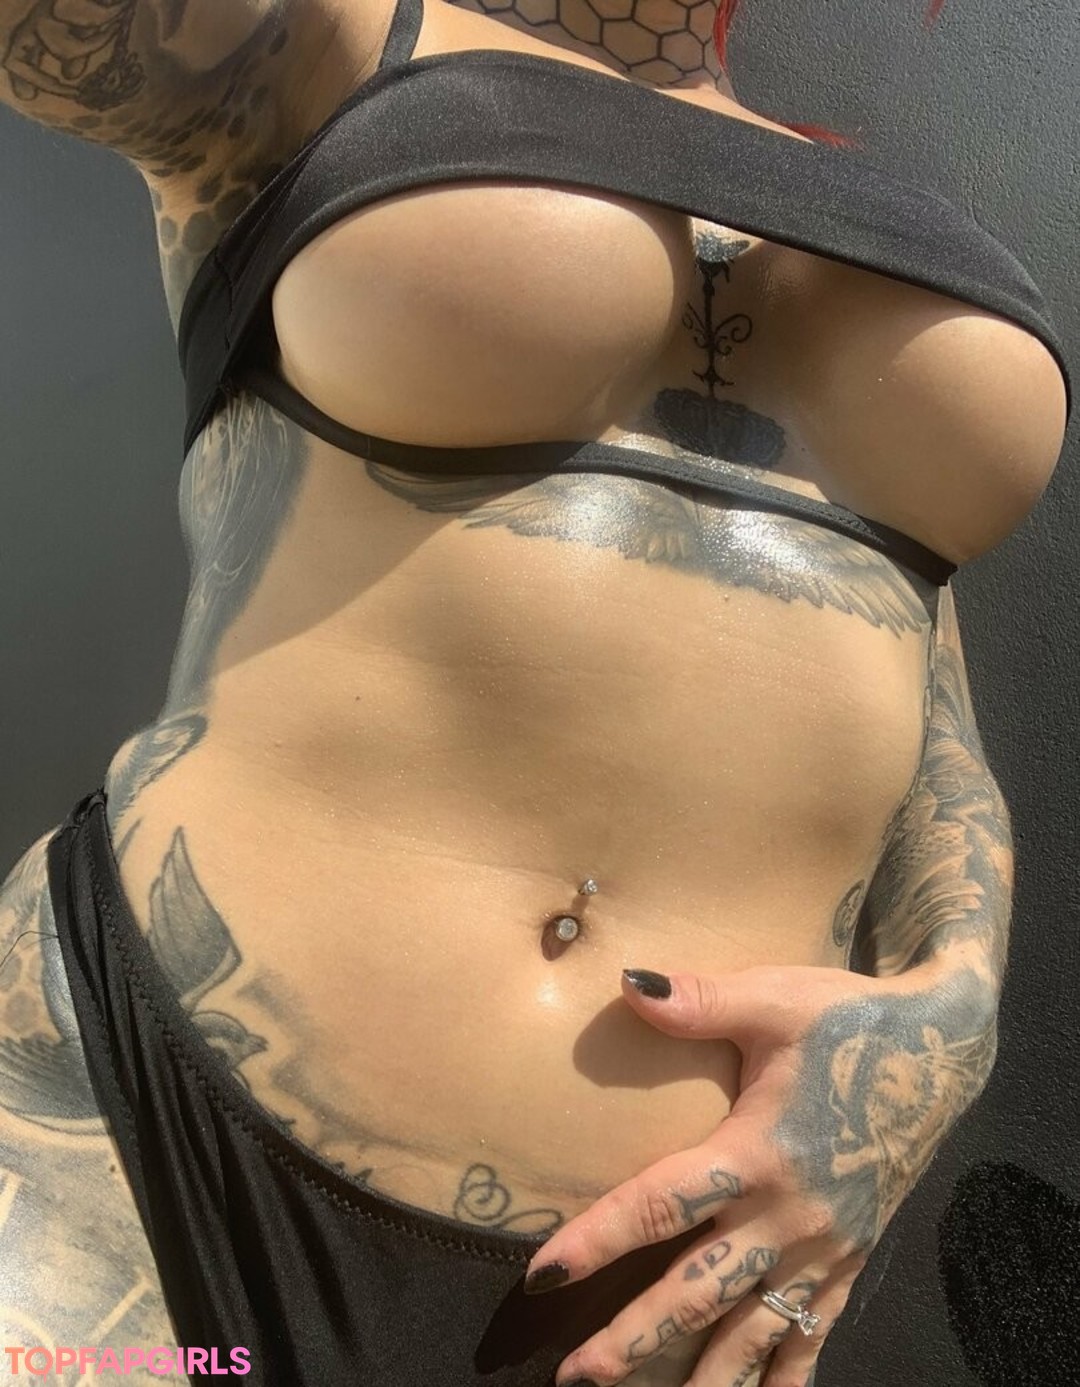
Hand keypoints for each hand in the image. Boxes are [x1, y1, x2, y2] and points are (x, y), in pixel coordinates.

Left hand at [524, 959, 996, 1386]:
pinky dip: (781, 1380)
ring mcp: (822, 1249)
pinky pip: (811, 1337)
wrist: (940, 1051)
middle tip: (575, 1376)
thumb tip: (628, 982)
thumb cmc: (849, 1020)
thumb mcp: (775, 1000)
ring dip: (698, 1374)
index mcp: (758, 1153)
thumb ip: (702, 1001)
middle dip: (633, 1338)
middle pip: (696, 1292)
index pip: (660, 1205)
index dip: (597, 1240)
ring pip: (749, 1332)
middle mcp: (787, 1216)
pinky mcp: (850, 1263)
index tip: (543, 1274)